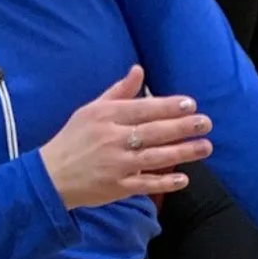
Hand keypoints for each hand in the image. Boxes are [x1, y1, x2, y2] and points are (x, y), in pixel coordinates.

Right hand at [40, 67, 212, 208]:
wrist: (51, 176)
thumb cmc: (73, 138)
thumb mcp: (91, 109)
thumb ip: (118, 92)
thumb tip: (139, 70)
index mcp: (106, 116)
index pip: (143, 109)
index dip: (168, 107)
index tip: (191, 104)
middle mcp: (113, 139)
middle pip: (154, 132)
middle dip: (183, 127)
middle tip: (206, 123)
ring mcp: (116, 164)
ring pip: (155, 157)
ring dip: (182, 152)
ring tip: (205, 147)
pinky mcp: (117, 187)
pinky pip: (145, 184)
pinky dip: (165, 183)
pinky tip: (184, 178)